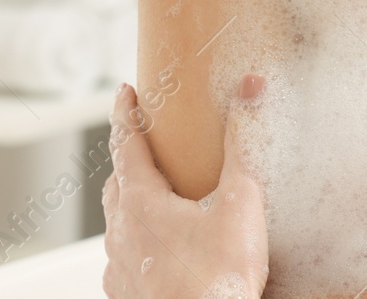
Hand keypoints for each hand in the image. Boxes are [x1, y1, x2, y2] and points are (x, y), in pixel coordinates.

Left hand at [102, 76, 269, 298]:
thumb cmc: (221, 277)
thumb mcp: (241, 202)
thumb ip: (243, 142)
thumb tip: (250, 88)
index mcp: (141, 203)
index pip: (125, 144)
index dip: (124, 114)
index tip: (124, 93)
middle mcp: (121, 233)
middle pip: (116, 183)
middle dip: (128, 159)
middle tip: (144, 143)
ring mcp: (119, 268)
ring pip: (117, 224)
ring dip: (132, 203)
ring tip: (156, 198)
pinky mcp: (126, 295)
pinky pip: (124, 260)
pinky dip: (137, 243)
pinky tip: (158, 251)